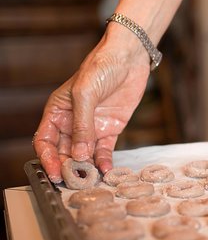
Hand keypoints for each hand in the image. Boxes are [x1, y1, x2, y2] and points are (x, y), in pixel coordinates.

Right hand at [33, 33, 149, 182]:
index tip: (54, 172)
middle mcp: (72, 123)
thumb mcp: (85, 94)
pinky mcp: (111, 129)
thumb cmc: (101, 67)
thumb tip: (78, 153)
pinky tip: (106, 170)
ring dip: (86, 168)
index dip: (47, 159)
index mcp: (57, 112)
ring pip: (84, 155)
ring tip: (91, 180)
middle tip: (75, 181)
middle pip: (64, 152)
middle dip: (68, 167)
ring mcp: (92, 127)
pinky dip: (104, 162)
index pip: (45, 142)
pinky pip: (104, 151)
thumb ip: (81, 124)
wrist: (129, 58)